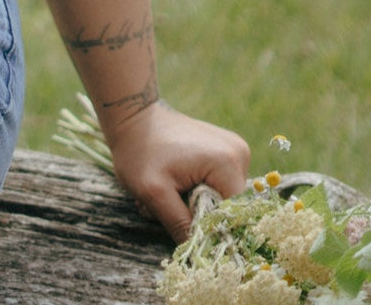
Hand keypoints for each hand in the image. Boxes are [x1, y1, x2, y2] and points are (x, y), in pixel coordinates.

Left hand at [105, 101, 250, 241]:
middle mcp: (239, 154)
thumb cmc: (138, 150)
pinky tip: (174, 184)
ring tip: (167, 193)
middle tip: (166, 207)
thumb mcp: (153, 192)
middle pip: (229, 207)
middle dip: (199, 215)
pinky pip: (217, 185)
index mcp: (227, 163)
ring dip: (195, 204)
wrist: (131, 114)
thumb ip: (180, 224)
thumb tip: (203, 257)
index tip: (187, 232)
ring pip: (222, 198)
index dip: (214, 230)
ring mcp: (234, 151)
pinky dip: (196, 191)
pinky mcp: (224, 152)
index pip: (235, 215)